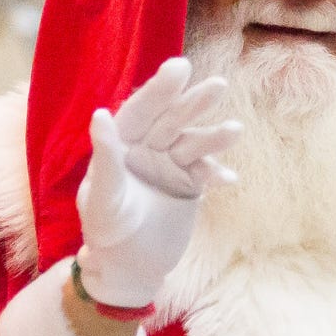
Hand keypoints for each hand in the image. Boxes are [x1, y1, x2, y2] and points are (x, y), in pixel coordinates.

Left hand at [75, 58, 238, 309]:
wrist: (128, 268)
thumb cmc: (105, 231)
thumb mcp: (102, 196)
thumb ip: (105, 157)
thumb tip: (101, 114)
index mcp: (122, 143)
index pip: (142, 109)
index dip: (160, 89)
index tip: (180, 66)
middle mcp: (148, 147)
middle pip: (173, 119)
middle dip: (194, 103)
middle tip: (217, 86)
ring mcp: (171, 165)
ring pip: (195, 143)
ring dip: (215, 136)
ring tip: (235, 130)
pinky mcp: (190, 186)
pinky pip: (207, 173)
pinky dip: (217, 174)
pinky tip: (227, 180)